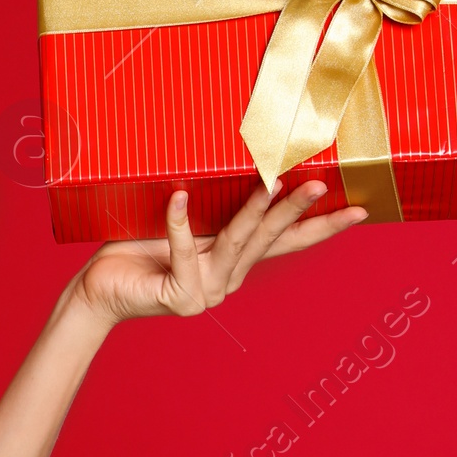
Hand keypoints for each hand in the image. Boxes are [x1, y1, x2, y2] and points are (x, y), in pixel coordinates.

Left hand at [74, 180, 367, 323]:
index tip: (360, 209)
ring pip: (236, 244)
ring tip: (274, 183)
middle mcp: (226, 281)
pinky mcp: (179, 297)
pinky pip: (183, 250)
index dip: (322, 226)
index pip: (285, 242)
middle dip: (297, 211)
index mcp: (233, 263)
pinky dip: (179, 222)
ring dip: (256, 212)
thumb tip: (232, 159)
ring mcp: (206, 292)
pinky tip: (180, 197)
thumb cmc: (134, 251)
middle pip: (268, 240)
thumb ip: (208, 208)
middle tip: (322, 184)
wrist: (96, 291)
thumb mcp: (180, 223)